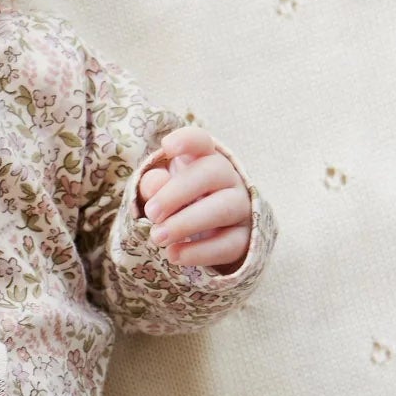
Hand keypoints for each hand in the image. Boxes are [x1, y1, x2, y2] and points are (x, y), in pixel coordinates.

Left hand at [138, 127, 251, 272]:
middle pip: (212, 172)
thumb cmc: (180, 206)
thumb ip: (153, 186)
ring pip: (224, 208)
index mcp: (204, 159)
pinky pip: (228, 244)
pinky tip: (174, 255)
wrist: (209, 238)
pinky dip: (200, 252)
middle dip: (177, 192)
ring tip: (157, 237)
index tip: (167, 147)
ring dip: (187, 222)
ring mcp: (241, 208)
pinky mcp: (244, 239)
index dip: (187, 140)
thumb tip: (154, 185)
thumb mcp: (161, 193)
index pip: (201, 141)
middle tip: (152, 213)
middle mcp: (228, 178)